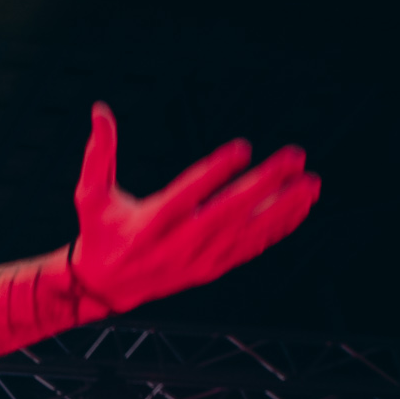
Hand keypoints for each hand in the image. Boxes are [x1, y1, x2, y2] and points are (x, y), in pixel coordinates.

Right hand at [70, 102, 319, 317]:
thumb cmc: (99, 233)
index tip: (241, 148)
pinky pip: (250, 247)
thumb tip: (100, 110)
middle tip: (293, 157)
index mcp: (146, 226)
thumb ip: (98, 155)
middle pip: (225, 214)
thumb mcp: (90, 197)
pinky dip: (278, 227)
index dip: (213, 174)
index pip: (183, 197)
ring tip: (310, 183)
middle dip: (262, 185)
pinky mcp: (210, 268)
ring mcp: (196, 260)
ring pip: (246, 233)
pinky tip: (300, 205)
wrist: (104, 288)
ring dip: (281, 208)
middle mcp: (174, 246)